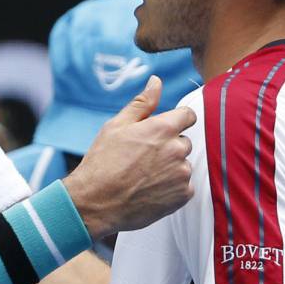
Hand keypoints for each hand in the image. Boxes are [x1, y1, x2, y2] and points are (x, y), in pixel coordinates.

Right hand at [62, 76, 196, 238]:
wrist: (96, 202)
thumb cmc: (103, 161)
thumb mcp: (117, 126)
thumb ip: (142, 103)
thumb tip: (156, 81)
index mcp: (163, 128)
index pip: (188, 115)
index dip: (176, 121)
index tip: (162, 130)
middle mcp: (177, 149)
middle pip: (183, 141)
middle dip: (168, 146)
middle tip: (142, 157)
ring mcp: (181, 174)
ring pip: (182, 164)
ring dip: (170, 167)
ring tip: (143, 175)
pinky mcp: (182, 196)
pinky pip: (184, 186)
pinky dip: (171, 188)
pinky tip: (149, 189)